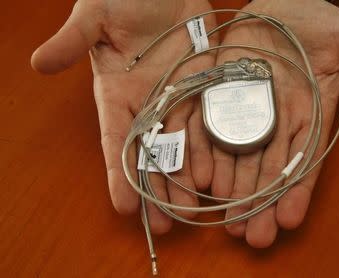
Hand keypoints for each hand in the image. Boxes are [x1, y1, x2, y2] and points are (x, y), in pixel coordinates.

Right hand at [31, 0, 216, 233]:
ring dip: (185, 180)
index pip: (116, 141)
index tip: (123, 206)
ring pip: (182, 146)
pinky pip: (208, 123)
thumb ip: (73, 40)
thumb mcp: (95, 15)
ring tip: (191, 212)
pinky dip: (211, 150)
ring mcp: (178, 98)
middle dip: (155, 190)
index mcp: (117, 93)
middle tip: (163, 225)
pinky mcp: (204, 86)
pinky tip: (214, 176)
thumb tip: (39, 64)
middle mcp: (148, 103)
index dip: (118, 174)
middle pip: (151, 153)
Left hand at [211, 0, 338, 247]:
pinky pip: (210, 130)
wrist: (275, 3)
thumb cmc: (314, 19)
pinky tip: (204, 184)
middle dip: (261, 205)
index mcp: (309, 115)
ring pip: (238, 159)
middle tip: (253, 238)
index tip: (290, 220)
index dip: (297, 191)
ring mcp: (246, 111)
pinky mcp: (219, 96)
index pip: (305, 160)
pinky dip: (206, 156)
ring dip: (233, 192)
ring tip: (228, 225)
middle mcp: (277, 122)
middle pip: (268, 171)